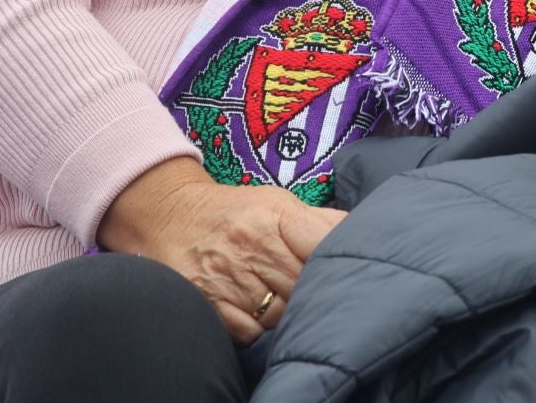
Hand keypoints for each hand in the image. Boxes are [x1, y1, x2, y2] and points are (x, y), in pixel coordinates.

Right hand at [98, 158, 346, 343]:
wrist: (168, 213)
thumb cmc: (236, 211)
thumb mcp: (280, 203)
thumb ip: (321, 221)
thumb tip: (367, 232)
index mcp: (276, 217)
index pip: (324, 243)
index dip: (341, 262)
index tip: (348, 272)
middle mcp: (251, 246)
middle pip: (304, 285)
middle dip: (318, 295)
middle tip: (326, 300)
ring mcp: (227, 276)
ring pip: (279, 314)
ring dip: (291, 317)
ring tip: (294, 309)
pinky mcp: (206, 302)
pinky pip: (248, 332)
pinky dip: (260, 332)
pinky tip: (263, 321)